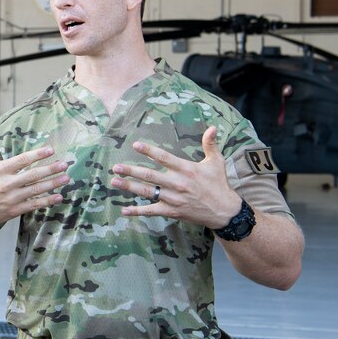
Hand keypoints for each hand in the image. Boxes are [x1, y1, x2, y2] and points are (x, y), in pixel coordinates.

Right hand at [0, 131, 69, 227]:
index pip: (22, 160)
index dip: (37, 154)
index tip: (50, 150)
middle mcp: (6, 183)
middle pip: (33, 174)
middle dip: (51, 169)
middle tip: (65, 164)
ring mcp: (12, 198)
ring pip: (36, 189)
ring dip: (53, 183)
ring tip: (66, 178)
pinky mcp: (14, 210)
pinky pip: (34, 204)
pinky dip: (47, 201)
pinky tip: (58, 196)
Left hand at [110, 126, 240, 228]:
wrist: (223, 211)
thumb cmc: (219, 184)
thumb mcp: (216, 162)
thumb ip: (210, 144)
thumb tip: (212, 127)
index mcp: (186, 170)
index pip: (164, 158)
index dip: (149, 151)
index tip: (135, 145)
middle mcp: (177, 184)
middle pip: (150, 176)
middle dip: (131, 171)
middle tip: (116, 167)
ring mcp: (173, 199)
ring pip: (147, 192)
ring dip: (129, 187)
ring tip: (114, 182)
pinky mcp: (171, 211)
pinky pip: (151, 211)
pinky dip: (137, 211)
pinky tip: (124, 210)